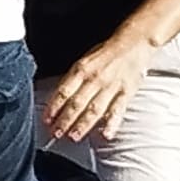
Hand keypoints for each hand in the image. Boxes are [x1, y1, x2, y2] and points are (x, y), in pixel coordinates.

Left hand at [42, 28, 152, 144]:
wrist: (133, 43)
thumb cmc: (106, 53)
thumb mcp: (84, 60)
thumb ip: (73, 79)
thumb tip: (59, 96)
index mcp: (81, 69)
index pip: (63, 92)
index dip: (53, 107)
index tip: (46, 120)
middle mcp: (94, 79)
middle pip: (76, 104)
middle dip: (65, 121)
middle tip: (56, 134)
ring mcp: (111, 87)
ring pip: (94, 110)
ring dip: (83, 125)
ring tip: (74, 137)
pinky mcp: (127, 92)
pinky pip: (118, 110)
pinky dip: (112, 124)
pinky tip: (106, 135)